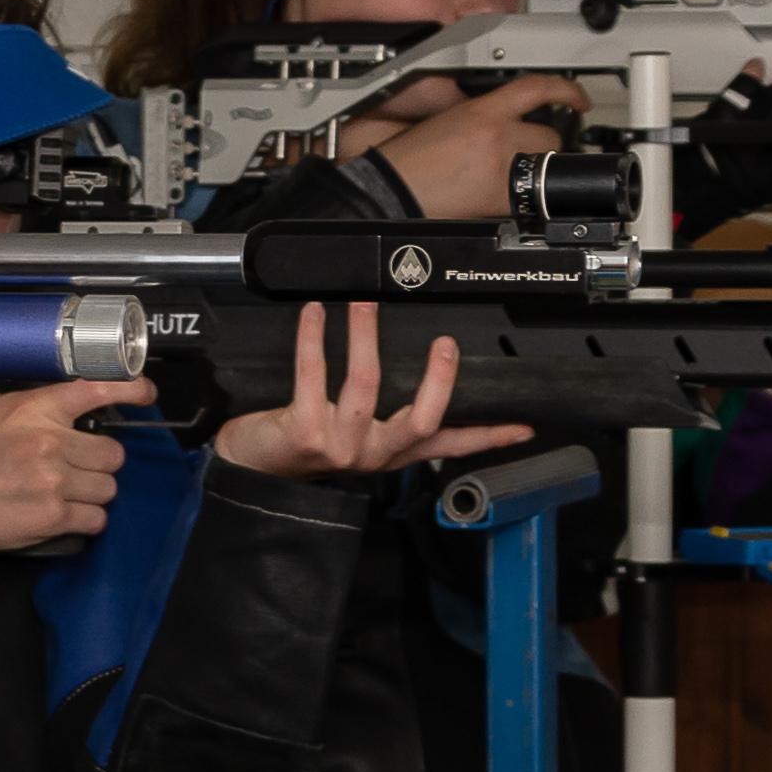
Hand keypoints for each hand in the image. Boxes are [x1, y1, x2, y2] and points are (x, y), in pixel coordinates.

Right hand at [0, 377, 157, 555]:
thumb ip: (19, 404)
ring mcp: (54, 481)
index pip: (98, 388)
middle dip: (98, 462)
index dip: (131, 389)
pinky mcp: (53, 517)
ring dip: (92, 492)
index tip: (144, 393)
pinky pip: (94, 519)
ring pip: (108, 487)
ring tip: (64, 492)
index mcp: (34, 409)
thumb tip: (46, 402)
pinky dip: (84, 520)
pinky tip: (62, 514)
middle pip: (113, 452)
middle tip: (76, 466)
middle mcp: (49, 443)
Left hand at [211, 302, 537, 480]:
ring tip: (364, 301)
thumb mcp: (354, 438)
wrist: (249, 469)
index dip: (488, 437)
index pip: (449, 446)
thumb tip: (418, 371)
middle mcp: (371, 452)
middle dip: (438, 380)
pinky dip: (314, 338)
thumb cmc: (301, 445)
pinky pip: (313, 375)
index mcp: (390, 451)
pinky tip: (315, 314)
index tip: (523, 425)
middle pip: (420, 420)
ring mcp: (339, 444)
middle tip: (446, 343)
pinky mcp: (304, 431)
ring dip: (365, 334)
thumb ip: (386, 416)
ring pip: (365, 384)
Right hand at [355, 74, 589, 220]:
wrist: (391, 189)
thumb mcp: (447, 121)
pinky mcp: (497, 196)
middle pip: (547, 134)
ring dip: (533, 172)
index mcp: (481, 110)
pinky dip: (519, 199)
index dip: (566, 90)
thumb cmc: (408, 160)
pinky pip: (527, 196)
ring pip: (542, 166)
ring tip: (509, 179)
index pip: (535, 88)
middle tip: (526, 154)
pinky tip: (502, 200)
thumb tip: (505, 124)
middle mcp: (496, 133)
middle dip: (541, 145)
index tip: (578, 98)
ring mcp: (501, 165)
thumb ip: (481, 117)